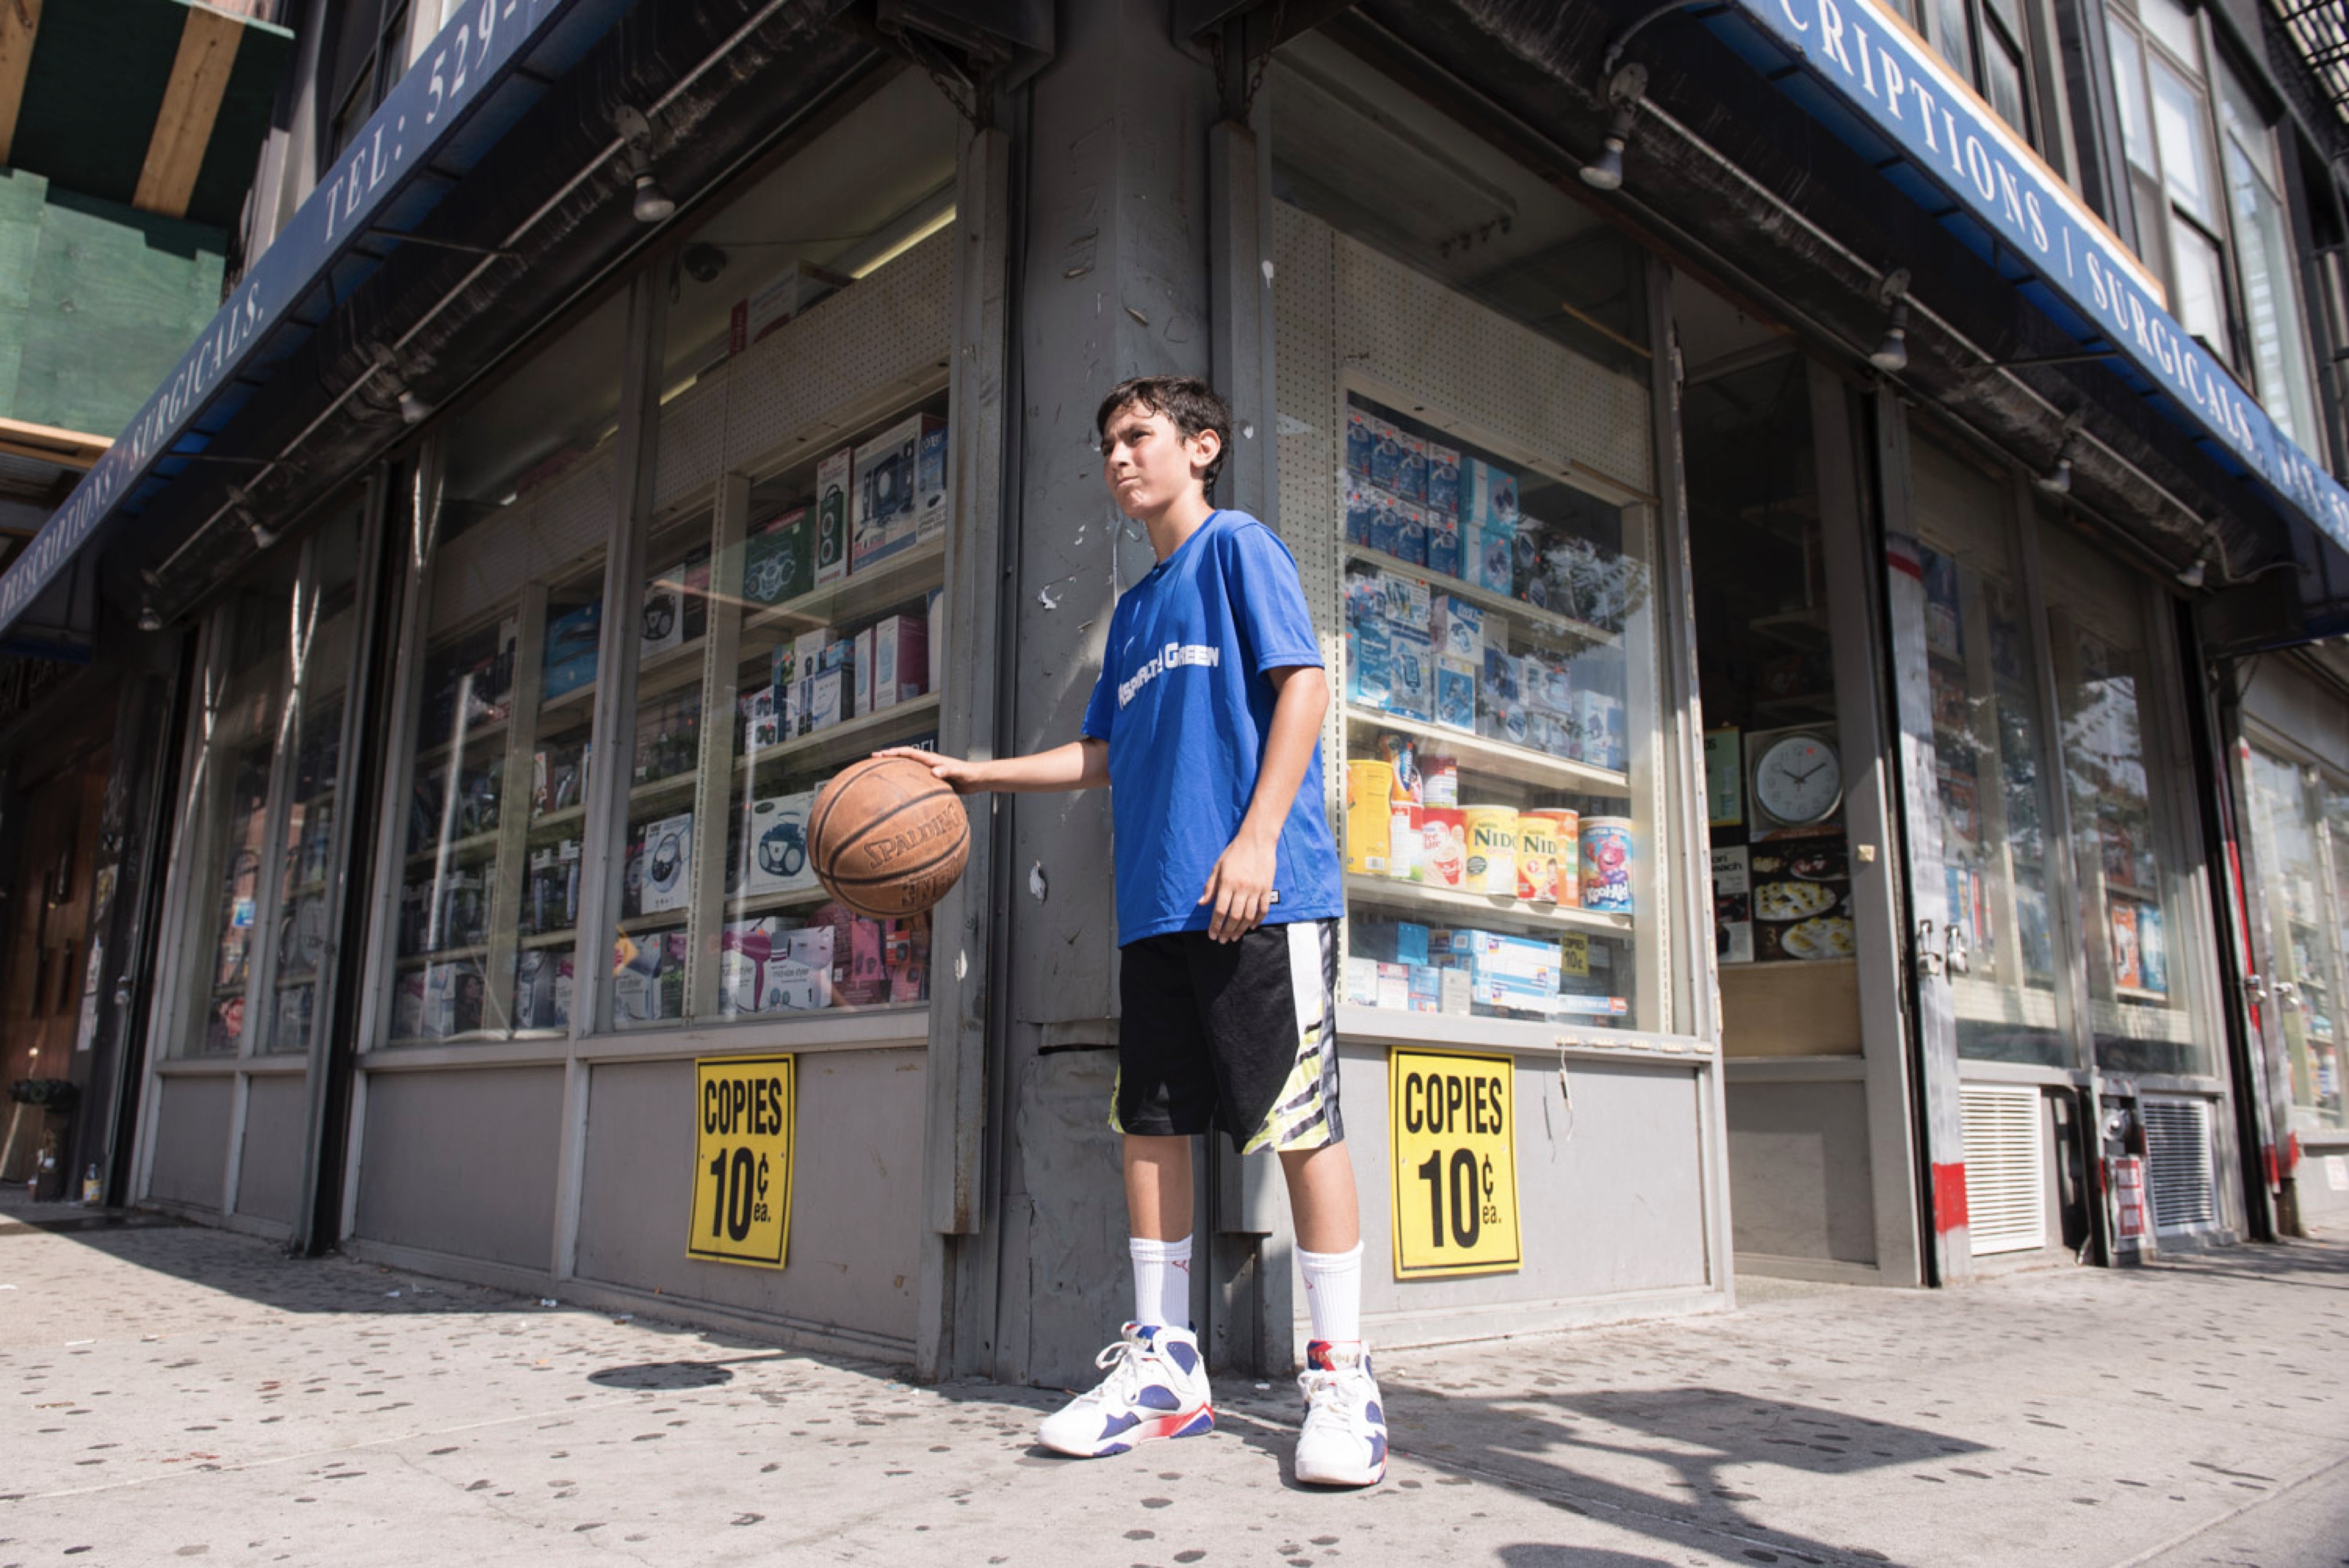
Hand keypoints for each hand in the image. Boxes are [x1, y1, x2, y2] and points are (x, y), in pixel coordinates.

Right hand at [873, 746, 987, 793]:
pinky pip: (915, 780)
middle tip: (872, 760)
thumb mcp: (958, 773)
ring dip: (895, 769)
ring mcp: (929, 772)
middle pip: (904, 758)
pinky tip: (900, 792)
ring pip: (908, 769)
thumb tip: (934, 772)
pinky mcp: (933, 781)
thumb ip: (947, 771)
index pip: (908, 753)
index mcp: (931, 759)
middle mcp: (928, 764)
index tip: (879, 755)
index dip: (893, 753)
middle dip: (888, 758)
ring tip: (881, 773)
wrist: (978, 779)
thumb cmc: (969, 774)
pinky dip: (906, 782)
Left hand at [1199, 829, 1277, 942]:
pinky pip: (1263, 909)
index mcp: (1228, 882)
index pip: (1220, 910)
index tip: (1212, 934)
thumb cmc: (1235, 852)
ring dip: (1240, 929)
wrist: (1257, 841)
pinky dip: (1257, 920)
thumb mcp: (1218, 867)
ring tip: (1234, 937)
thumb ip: (1210, 886)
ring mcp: (1256, 889)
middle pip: (1234, 917)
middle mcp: (1242, 888)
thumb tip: (1202, 903)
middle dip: (1227, 931)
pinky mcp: (1267, 888)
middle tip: (1222, 940)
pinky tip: (1251, 927)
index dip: (1215, 925)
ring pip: (1249, 916)